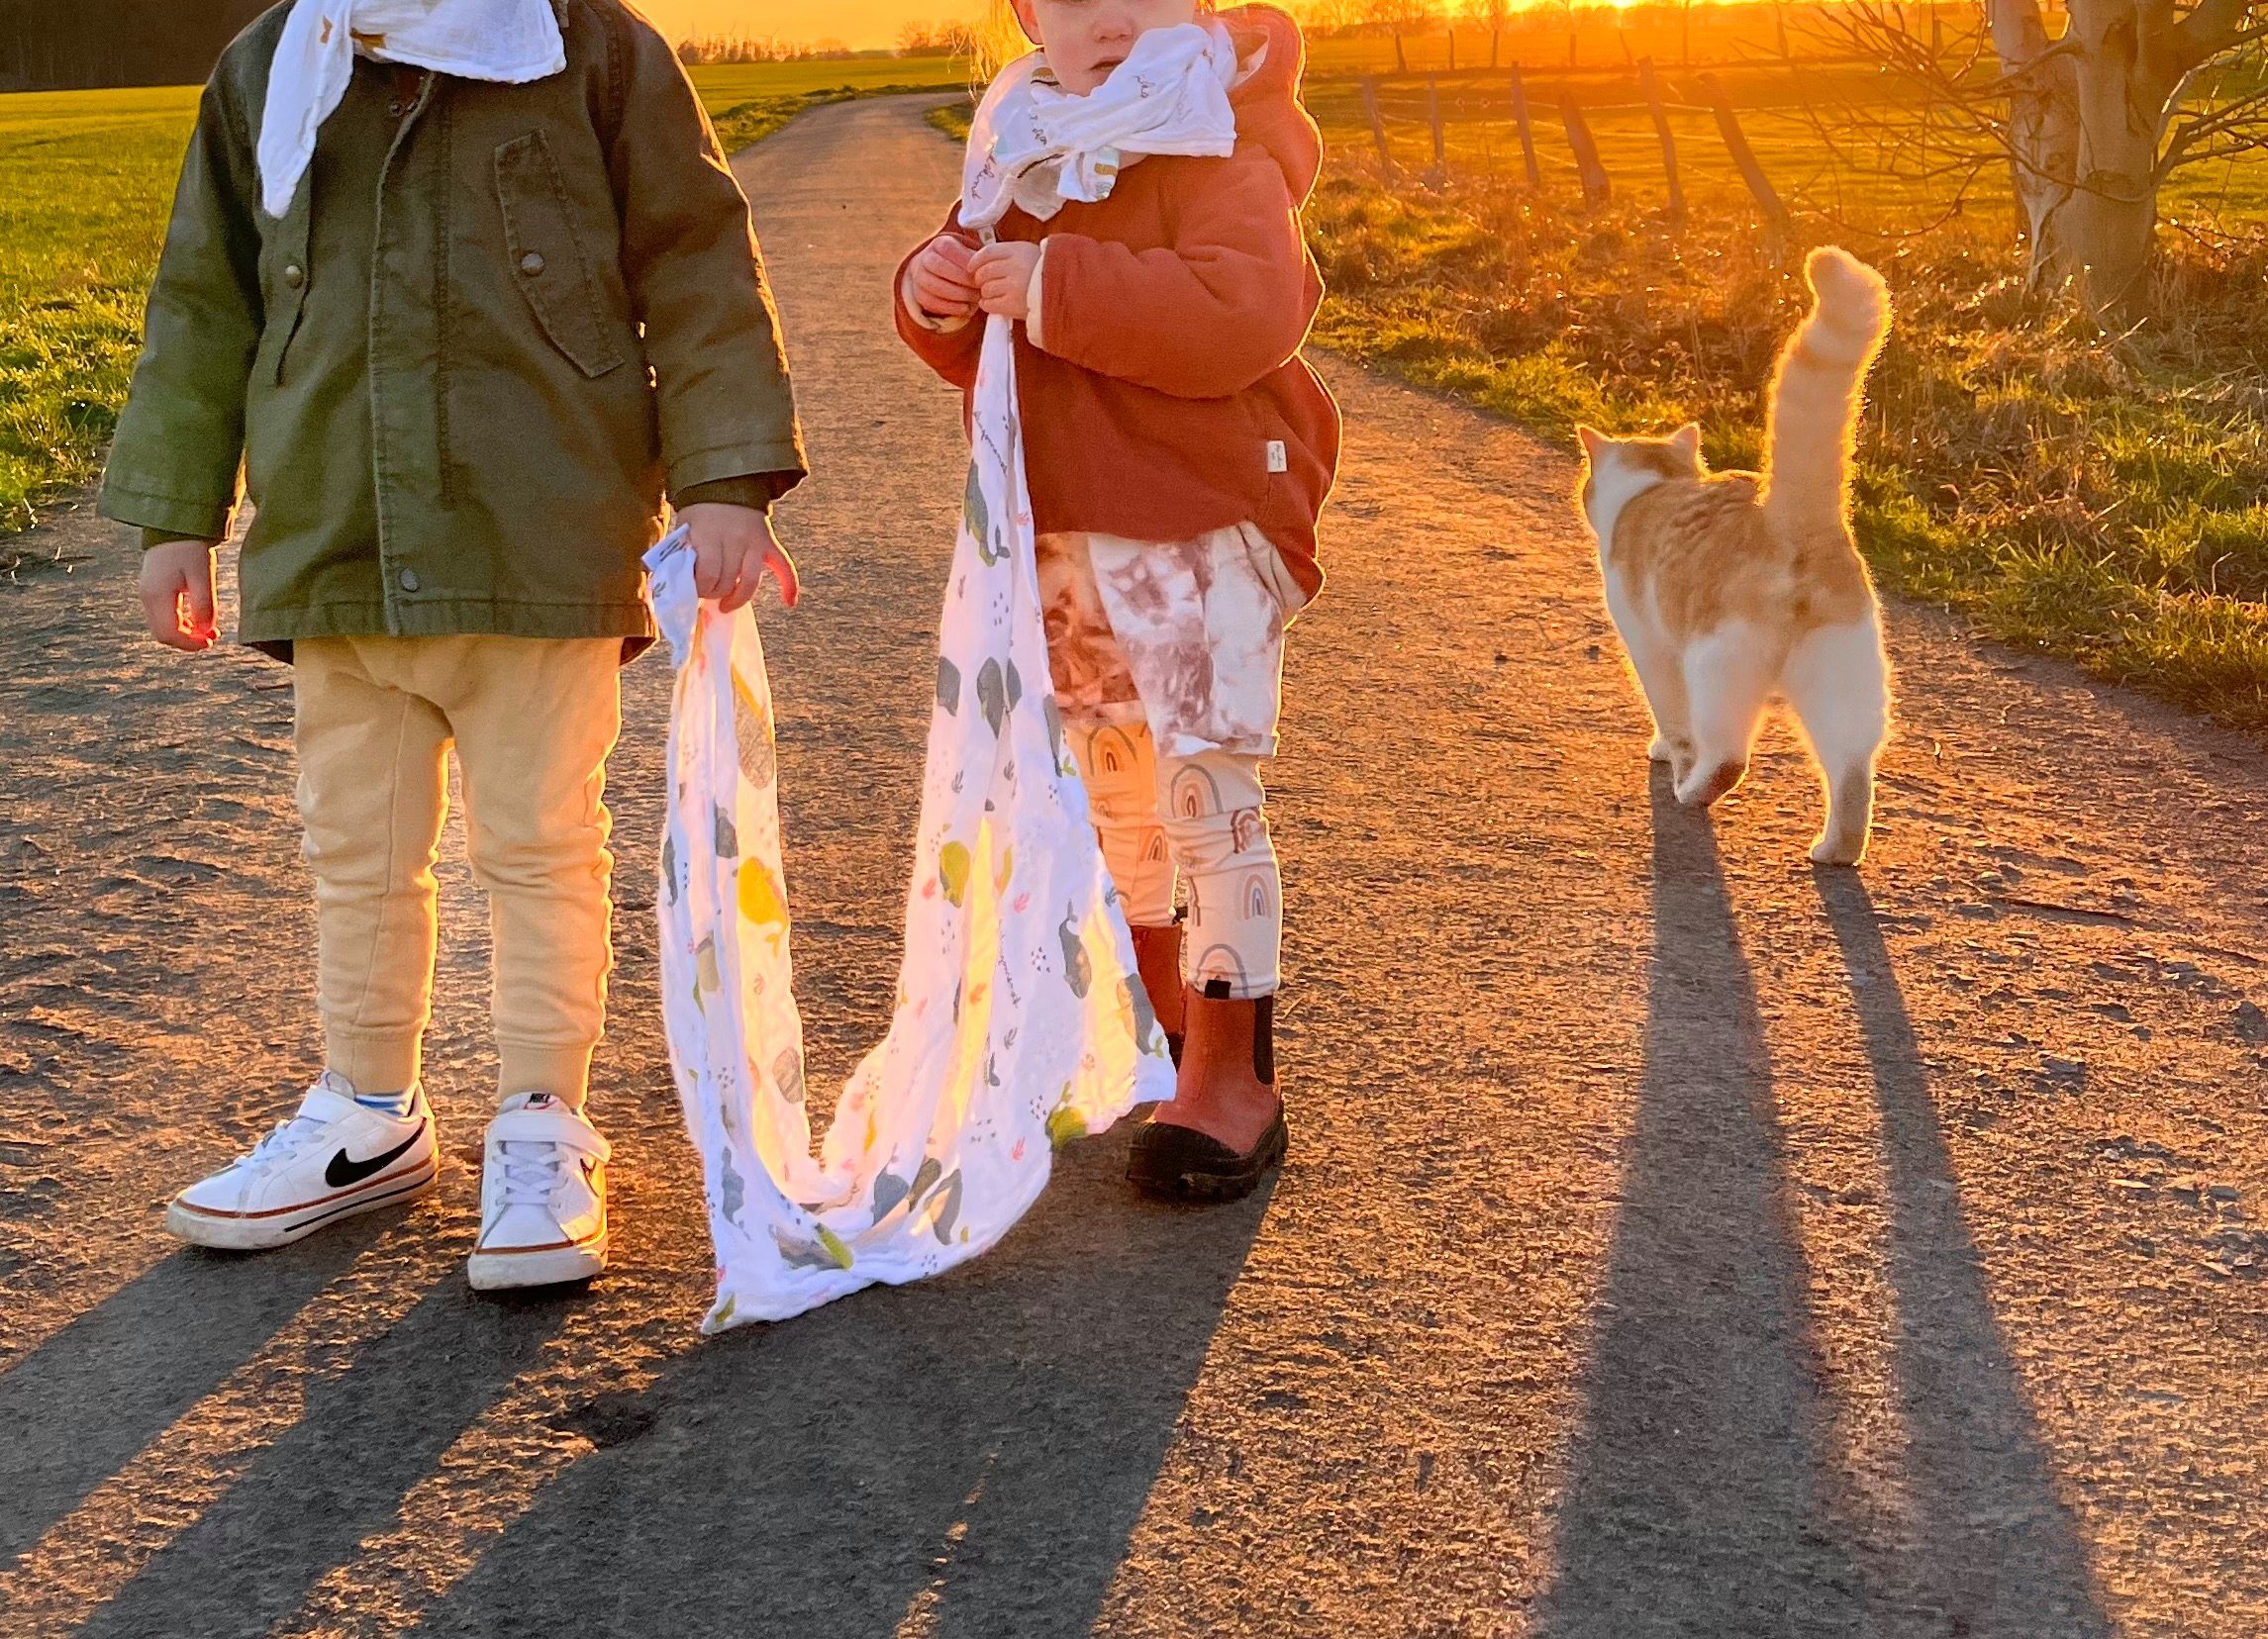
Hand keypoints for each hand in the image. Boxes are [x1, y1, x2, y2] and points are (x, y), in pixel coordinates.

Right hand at [139, 539, 218, 651]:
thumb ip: (205, 605)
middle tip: (212, 637)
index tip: (210, 642)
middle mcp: (147, 597)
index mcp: (157, 595)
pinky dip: (180, 623)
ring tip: (209, 629)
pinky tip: (198, 620)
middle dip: (187, 641)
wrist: (175, 527)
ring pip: (162, 627)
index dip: (190, 644)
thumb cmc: (191, 549)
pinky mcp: (152, 591)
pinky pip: (163, 616)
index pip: (169, 633)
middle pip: (163, 634)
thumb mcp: (203, 576)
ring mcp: (147, 594)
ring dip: (185, 633)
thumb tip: (205, 631)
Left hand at [682, 502, 798, 613]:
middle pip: (728, 581)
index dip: (701, 588)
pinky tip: (789, 601)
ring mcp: (755, 542)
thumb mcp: (685, 529)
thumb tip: (684, 585)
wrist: (724, 484)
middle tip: (707, 592)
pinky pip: (784, 566)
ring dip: (738, 598)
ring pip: (751, 582)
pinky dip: (789, 585)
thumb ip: (686, 554)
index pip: (708, 575)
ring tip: (726, 604)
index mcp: (710, 535)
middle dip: (715, 593)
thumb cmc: (699, 512)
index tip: (694, 589)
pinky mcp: (769, 543)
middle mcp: (735, 539)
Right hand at [907, 234, 979, 321]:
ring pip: (935, 286)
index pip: (948, 249)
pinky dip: (951, 307)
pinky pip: (933, 302)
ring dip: (958, 295)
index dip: (965, 261)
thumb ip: (975, 257)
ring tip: (975, 298)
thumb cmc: (958, 262)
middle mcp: (925, 258)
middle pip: (939, 267)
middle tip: (979, 287)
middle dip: (962, 279)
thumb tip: (987, 266)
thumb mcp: (966, 253)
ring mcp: (920, 277)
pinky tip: (965, 308)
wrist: (934, 271)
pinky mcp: (919, 295)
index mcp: (938, 244)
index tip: (980, 271)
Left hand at [970, 241, 1042, 320]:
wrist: (1066, 291)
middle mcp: (1014, 266)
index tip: (972, 267)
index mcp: (1017, 250)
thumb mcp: (1029, 253)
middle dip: (981, 279)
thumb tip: (982, 262)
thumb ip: (1008, 254)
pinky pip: (989, 304)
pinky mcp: (1012, 304)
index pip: (987, 252)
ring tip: (995, 294)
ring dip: (986, 292)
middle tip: (984, 283)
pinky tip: (993, 303)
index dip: (975, 261)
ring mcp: (1013, 286)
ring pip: (985, 289)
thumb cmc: (1046, 272)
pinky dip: (987, 304)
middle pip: (983, 272)